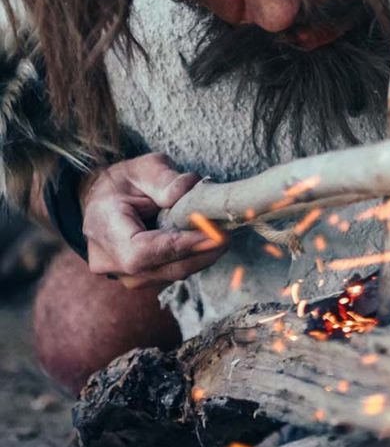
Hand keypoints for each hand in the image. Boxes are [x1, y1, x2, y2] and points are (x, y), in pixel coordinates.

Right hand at [81, 153, 227, 289]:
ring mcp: (123, 275)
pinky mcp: (140, 278)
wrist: (102, 199)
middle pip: (162, 268)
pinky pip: (170, 273)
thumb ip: (164, 179)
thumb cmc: (123, 181)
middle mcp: (109, 260)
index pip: (142, 251)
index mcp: (104, 228)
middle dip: (201, 253)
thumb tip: (188, 190)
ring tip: (223, 235)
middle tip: (229, 234)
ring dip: (200, 256)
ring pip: (170, 274)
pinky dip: (192, 258)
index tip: (215, 236)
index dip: (181, 246)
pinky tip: (208, 242)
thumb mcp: (143, 168)